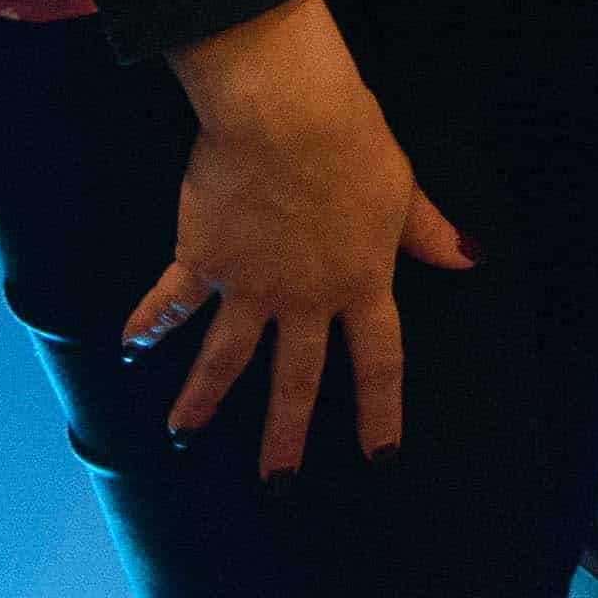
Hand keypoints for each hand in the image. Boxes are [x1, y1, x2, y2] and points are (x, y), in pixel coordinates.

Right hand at [142, 0, 474, 474]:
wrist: (286, 116)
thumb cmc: (353, 143)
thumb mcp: (402, 189)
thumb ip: (428, 232)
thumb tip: (468, 257)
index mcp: (360, 283)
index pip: (378, 361)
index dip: (381, 409)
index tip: (380, 455)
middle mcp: (304, 299)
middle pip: (297, 379)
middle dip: (287, 433)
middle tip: (276, 482)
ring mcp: (250, 286)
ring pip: (225, 357)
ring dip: (203, 398)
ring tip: (183, 433)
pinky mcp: (204, 259)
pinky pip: (173, 300)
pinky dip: (149, 323)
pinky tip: (130, 345)